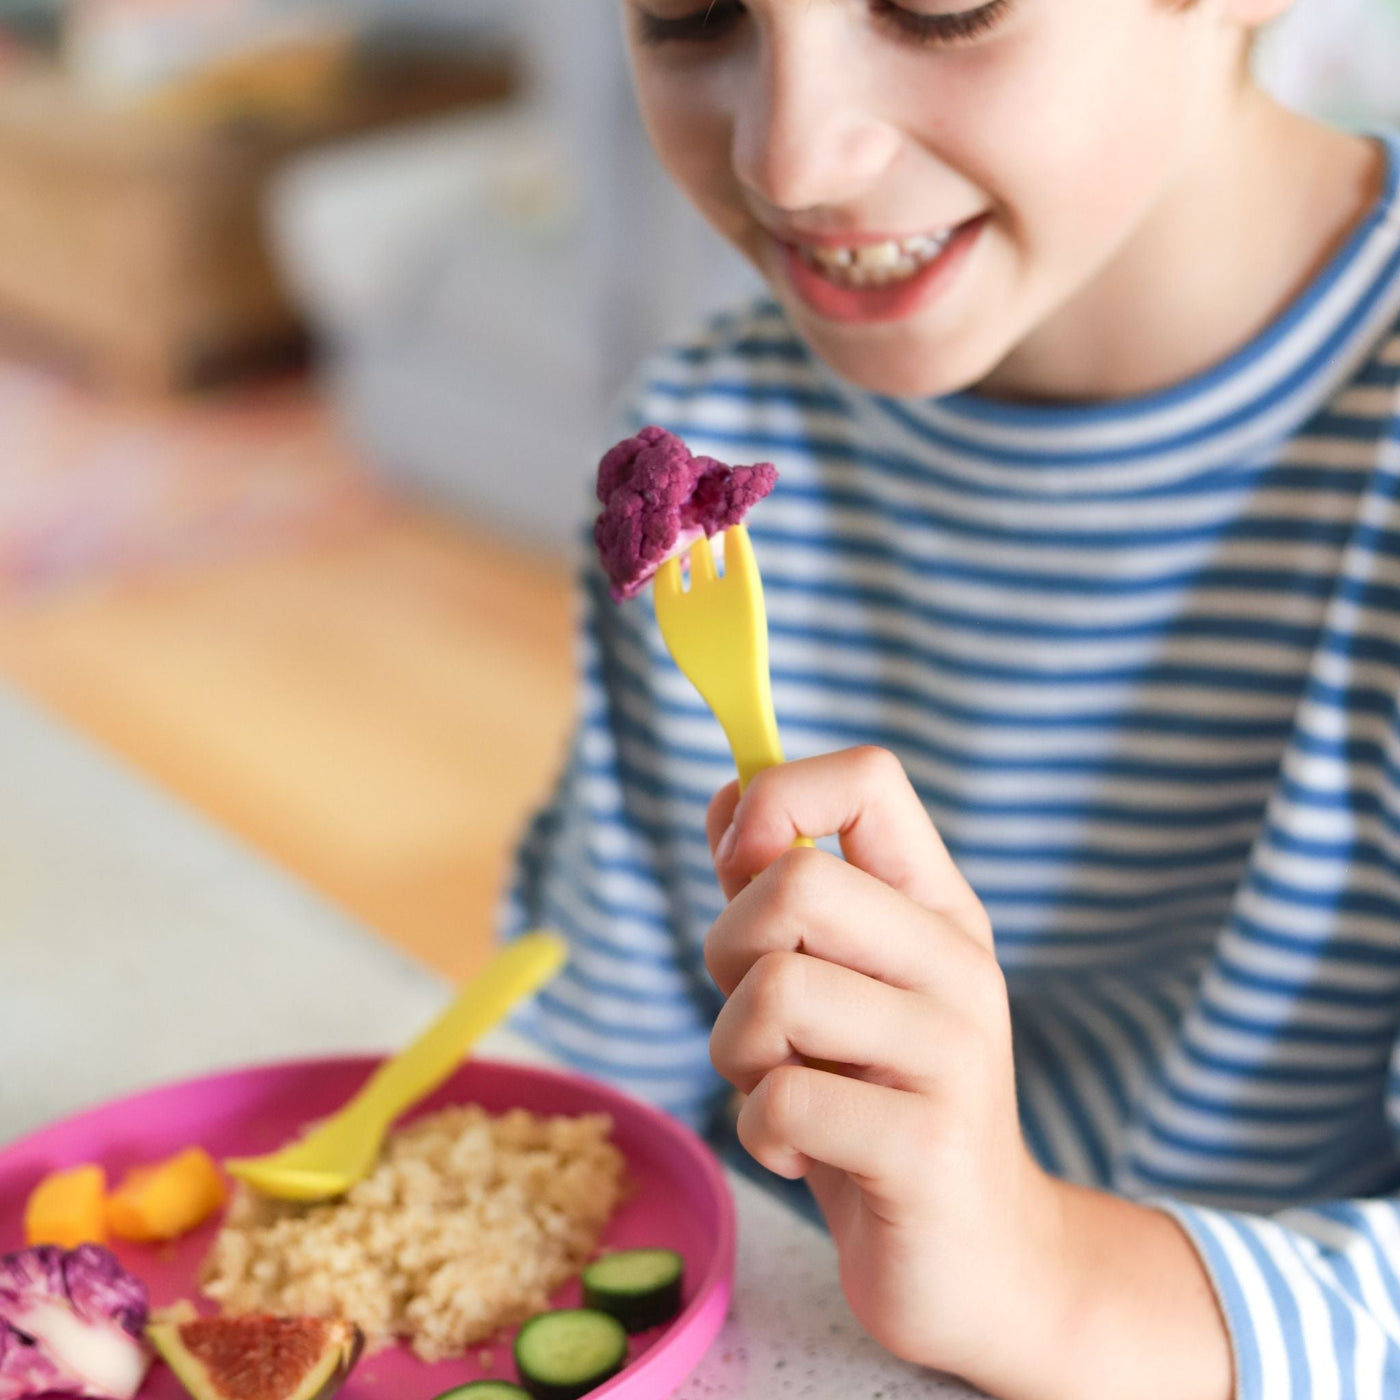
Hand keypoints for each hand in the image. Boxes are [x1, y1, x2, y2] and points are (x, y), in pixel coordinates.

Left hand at [704, 747, 1231, 1399]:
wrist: (983, 1261)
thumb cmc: (881, 1103)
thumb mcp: (839, 983)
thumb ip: (784, 891)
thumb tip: (729, 797)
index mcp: (937, 908)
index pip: (868, 779)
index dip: (777, 797)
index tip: (742, 866)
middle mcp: (956, 964)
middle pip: (794, 885)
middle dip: (727, 950)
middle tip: (758, 1015)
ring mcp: (952, 1053)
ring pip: (774, 992)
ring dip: (736, 1051)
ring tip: (780, 1088)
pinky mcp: (926, 1146)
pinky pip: (783, 1101)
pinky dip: (759, 1131)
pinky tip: (798, 1152)